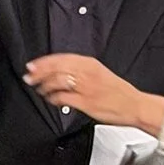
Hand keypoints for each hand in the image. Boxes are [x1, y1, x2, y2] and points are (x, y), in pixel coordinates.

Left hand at [26, 53, 163, 132]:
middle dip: (39, 72)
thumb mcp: (100, 73)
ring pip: (57, 82)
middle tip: (29, 76)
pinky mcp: (85, 102)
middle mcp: (87, 73)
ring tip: (40, 90)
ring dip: (44, 86)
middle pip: (56, 68)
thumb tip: (61, 72)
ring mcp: (86, 87)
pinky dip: (53, 99)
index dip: (43, 61)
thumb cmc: (119, 92)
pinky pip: (62, 98)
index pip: (61, 58)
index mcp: (90, 63)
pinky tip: (51, 100)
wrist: (134, 105)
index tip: (32, 65)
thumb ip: (81, 71)